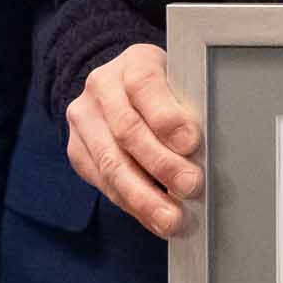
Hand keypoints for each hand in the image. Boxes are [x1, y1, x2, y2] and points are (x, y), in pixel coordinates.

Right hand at [66, 43, 201, 237]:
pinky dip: (132, 205)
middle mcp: (102, 86)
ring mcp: (83, 118)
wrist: (119, 89)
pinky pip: (102, 182)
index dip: (167, 117)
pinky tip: (154, 220)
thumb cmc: (165, 91)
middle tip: (191, 187)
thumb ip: (191, 107)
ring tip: (171, 219)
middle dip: (162, 164)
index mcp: (134, 62)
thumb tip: (206, 151)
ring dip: (144, 197)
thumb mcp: (181, 83)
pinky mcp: (76, 149)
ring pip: (111, 163)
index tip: (191, 143)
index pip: (146, 85)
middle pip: (128, 130)